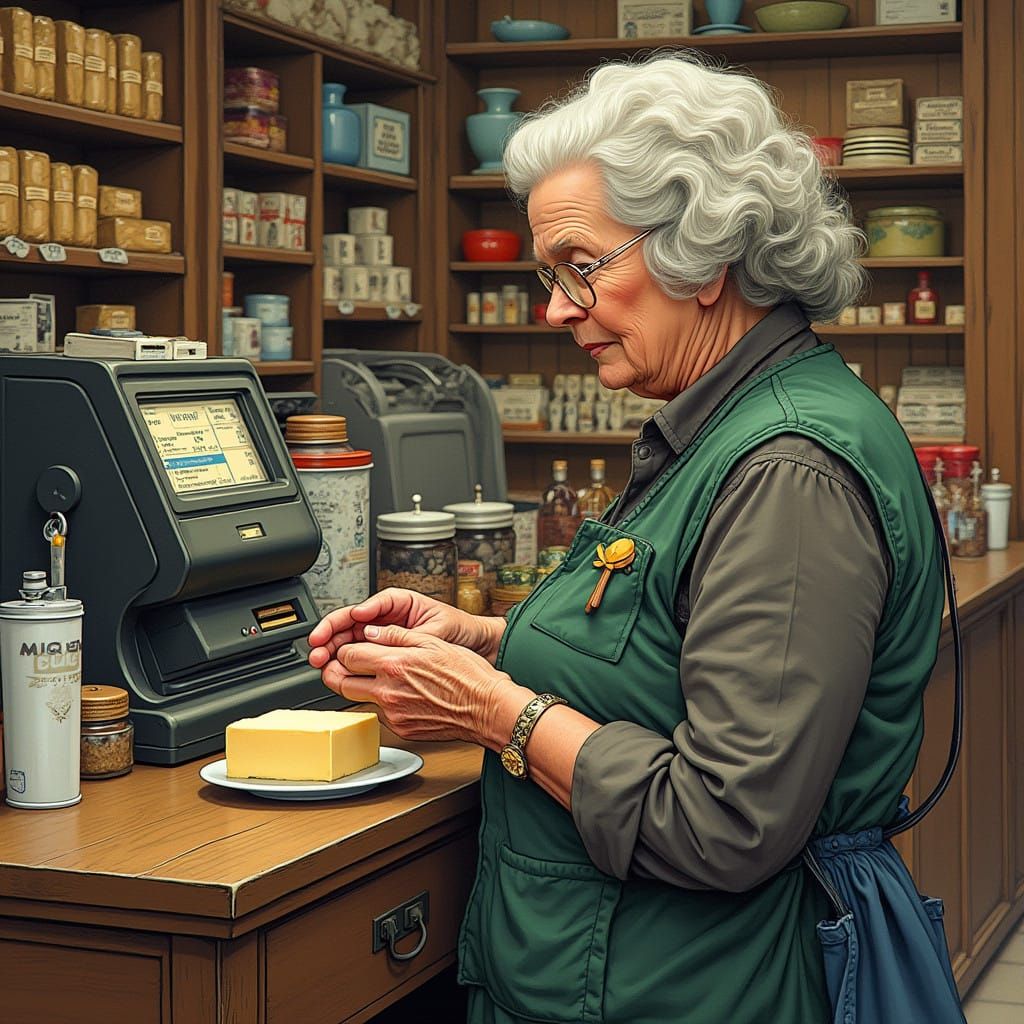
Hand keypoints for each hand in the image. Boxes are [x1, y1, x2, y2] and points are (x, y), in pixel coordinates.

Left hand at [322, 623, 529, 746]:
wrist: (488, 709)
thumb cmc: (468, 676)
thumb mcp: (433, 642)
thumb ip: (396, 636)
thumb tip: (371, 632)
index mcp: (394, 664)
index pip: (348, 655)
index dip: (344, 648)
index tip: (349, 647)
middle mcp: (388, 691)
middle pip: (340, 682)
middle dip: (335, 671)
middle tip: (340, 665)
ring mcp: (393, 714)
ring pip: (358, 700)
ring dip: (358, 688)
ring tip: (372, 678)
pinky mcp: (401, 730)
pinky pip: (380, 715)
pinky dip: (382, 704)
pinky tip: (399, 695)